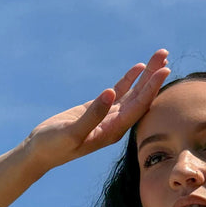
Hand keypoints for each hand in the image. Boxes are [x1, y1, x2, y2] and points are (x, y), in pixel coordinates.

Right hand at [25, 49, 170, 170]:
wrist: (40, 153)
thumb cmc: (54, 146)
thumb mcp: (72, 132)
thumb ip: (92, 115)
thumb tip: (110, 93)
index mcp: (113, 131)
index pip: (138, 107)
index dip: (152, 88)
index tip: (164, 71)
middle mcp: (117, 124)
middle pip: (141, 97)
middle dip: (154, 76)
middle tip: (165, 54)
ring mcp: (109, 117)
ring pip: (133, 93)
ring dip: (146, 75)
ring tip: (160, 56)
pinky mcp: (100, 110)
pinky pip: (120, 92)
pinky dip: (129, 80)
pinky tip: (139, 67)